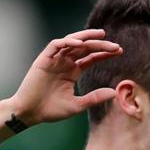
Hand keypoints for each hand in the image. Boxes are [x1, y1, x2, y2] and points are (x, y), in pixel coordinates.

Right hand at [8, 29, 122, 125]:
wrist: (30, 113)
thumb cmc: (52, 110)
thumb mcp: (78, 105)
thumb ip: (95, 97)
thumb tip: (114, 92)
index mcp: (72, 72)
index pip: (91, 58)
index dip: (104, 53)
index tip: (119, 51)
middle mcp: (64, 63)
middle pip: (84, 48)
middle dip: (100, 45)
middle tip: (116, 46)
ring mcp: (54, 60)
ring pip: (71, 42)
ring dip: (86, 38)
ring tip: (101, 35)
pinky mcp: (43, 60)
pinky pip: (55, 45)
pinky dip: (67, 42)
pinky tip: (80, 44)